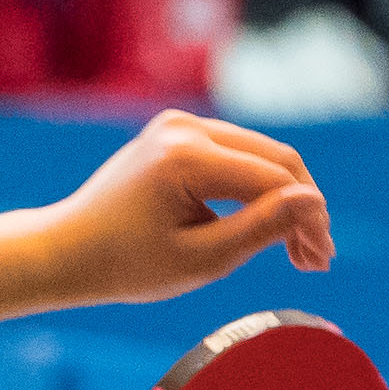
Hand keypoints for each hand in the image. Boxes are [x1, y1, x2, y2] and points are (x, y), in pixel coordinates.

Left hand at [34, 110, 333, 304]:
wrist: (67, 250)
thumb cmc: (127, 265)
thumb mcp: (201, 259)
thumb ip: (261, 229)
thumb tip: (314, 202)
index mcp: (186, 156)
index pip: (273, 180)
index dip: (307, 220)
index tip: (321, 262)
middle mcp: (184, 127)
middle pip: (274, 159)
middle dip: (302, 208)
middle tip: (315, 260)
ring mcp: (178, 124)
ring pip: (259, 155)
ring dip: (284, 198)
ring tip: (298, 252)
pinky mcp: (176, 132)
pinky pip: (234, 155)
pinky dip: (255, 188)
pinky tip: (268, 226)